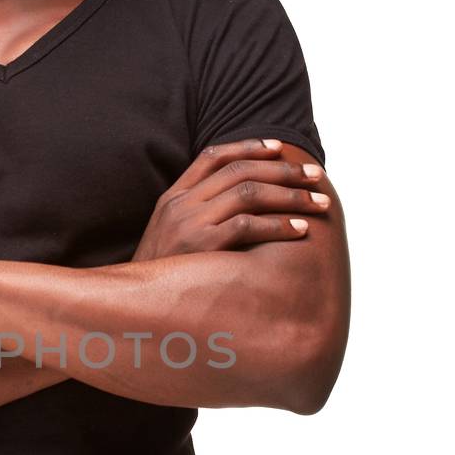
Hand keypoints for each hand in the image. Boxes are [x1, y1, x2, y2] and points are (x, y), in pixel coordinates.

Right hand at [132, 139, 330, 261]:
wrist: (134, 307)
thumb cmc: (162, 278)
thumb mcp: (169, 237)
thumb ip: (196, 216)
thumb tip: (238, 206)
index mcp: (172, 197)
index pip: (213, 156)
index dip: (249, 147)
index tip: (279, 147)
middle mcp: (180, 204)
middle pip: (240, 171)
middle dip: (284, 170)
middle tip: (316, 175)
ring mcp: (189, 224)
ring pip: (249, 193)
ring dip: (291, 196)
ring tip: (319, 203)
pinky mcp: (201, 246)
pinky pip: (248, 226)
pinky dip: (280, 225)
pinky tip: (301, 230)